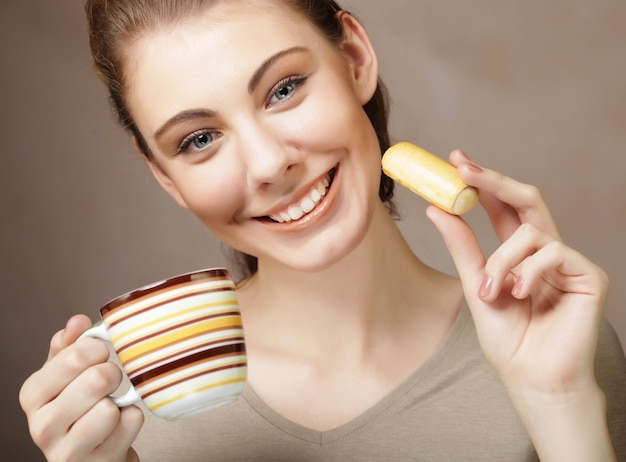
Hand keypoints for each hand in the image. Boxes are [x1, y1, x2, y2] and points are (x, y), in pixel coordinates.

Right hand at [19, 315, 143, 461]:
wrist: (94, 453)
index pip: (75, 356)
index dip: (98, 349)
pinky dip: (132, 418)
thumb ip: (69, 345)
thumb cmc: (80, 408)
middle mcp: (42, 426)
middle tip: (109, 381)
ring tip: (110, 406)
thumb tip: (77, 321)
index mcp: (33, 394)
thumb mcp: (66, 374)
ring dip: (120, 401)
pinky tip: (119, 426)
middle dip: (112, 374)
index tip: (100, 355)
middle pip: (97, 379)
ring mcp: (67, 451)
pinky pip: (131, 422)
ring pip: (110, 407)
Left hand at [426, 150, 608, 393]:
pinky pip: (553, 252)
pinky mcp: (588, 274)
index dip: (482, 182)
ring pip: (529, 232)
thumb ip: (462, 247)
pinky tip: (520, 295)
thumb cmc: (507, 338)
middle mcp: (544, 251)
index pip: (502, 207)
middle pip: (525, 199)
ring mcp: (568, 261)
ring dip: (500, 260)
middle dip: (493, 180)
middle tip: (463, 168)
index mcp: (519, 253)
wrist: (531, 377)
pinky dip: (527, 272)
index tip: (456, 159)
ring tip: (490, 292)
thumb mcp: (475, 285)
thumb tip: (436, 209)